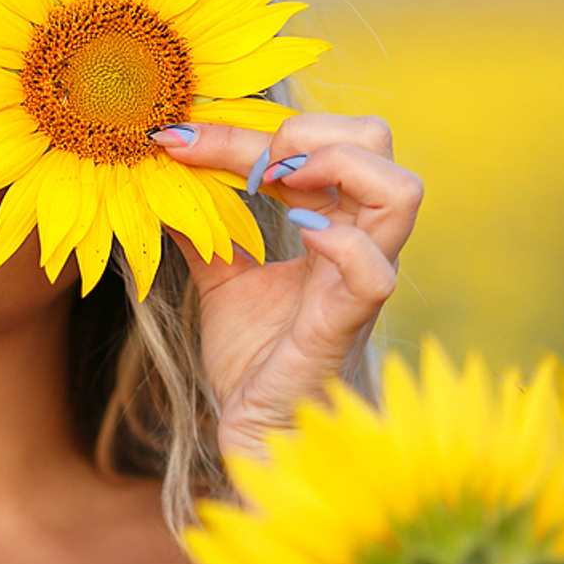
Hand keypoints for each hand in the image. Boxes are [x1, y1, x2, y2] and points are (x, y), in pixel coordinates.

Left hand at [153, 114, 422, 460]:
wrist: (259, 434)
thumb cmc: (255, 357)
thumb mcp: (221, 278)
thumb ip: (205, 228)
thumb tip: (164, 177)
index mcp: (332, 225)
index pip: (315, 145)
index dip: (245, 131)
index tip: (175, 137)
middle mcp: (355, 245)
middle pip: (378, 146)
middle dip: (313, 129)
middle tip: (254, 161)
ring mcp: (357, 283)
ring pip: (400, 193)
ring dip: (335, 165)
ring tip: (275, 181)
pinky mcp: (342, 326)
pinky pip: (372, 273)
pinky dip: (340, 242)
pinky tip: (297, 233)